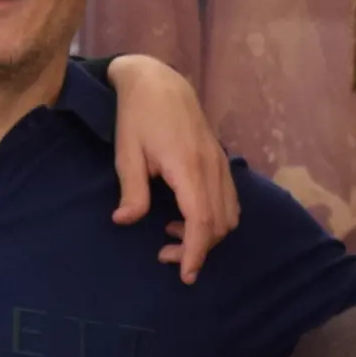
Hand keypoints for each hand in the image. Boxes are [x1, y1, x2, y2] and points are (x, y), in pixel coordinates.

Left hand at [103, 54, 239, 282]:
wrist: (159, 81)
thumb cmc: (137, 116)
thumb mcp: (126, 153)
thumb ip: (132, 190)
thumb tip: (125, 221)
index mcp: (188, 167)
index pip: (201, 221)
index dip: (196, 252)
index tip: (186, 275)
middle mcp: (212, 168)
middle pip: (219, 224)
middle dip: (197, 248)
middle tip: (163, 253)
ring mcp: (221, 164)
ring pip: (229, 215)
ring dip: (207, 235)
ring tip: (172, 234)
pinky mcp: (222, 161)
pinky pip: (229, 201)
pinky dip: (215, 219)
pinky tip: (186, 216)